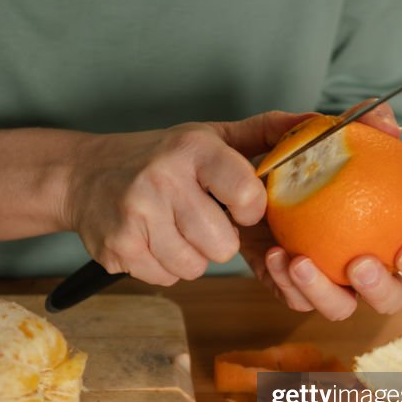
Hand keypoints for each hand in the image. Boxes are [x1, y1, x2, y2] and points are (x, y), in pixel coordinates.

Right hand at [64, 111, 311, 284]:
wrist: (84, 175)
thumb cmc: (158, 158)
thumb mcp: (208, 136)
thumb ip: (263, 133)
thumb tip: (317, 123)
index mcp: (192, 150)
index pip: (247, 194)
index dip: (251, 210)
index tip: (239, 206)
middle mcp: (162, 179)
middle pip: (222, 245)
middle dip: (218, 241)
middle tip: (200, 220)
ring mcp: (136, 216)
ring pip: (194, 267)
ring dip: (190, 256)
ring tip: (173, 229)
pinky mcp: (118, 247)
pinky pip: (166, 278)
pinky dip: (164, 266)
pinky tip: (152, 240)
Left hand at [240, 103, 401, 318]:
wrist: (242, 176)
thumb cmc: (296, 157)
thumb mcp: (317, 133)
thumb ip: (358, 124)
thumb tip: (390, 126)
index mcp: (389, 234)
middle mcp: (364, 267)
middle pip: (391, 298)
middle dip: (381, 289)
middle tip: (359, 263)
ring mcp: (329, 284)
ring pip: (340, 308)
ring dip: (322, 290)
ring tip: (299, 260)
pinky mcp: (291, 290)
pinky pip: (293, 298)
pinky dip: (283, 281)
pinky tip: (273, 254)